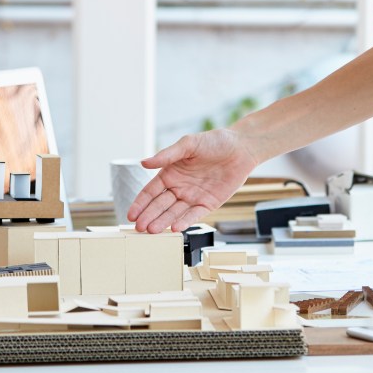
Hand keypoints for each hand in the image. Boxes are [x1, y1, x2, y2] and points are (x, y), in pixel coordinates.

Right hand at [128, 128, 258, 232]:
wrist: (241, 148)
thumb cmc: (214, 141)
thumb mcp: (188, 144)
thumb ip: (166, 155)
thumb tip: (143, 163)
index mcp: (171, 173)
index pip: (151, 191)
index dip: (140, 203)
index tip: (131, 215)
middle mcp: (180, 187)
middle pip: (160, 205)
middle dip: (149, 216)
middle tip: (139, 228)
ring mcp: (193, 196)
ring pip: (174, 212)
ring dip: (163, 222)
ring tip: (152, 230)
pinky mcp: (208, 203)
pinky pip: (194, 215)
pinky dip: (185, 221)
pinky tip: (175, 228)